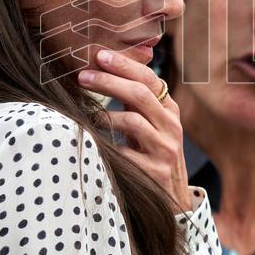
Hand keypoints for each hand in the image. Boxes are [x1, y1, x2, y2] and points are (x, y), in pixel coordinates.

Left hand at [77, 48, 192, 212]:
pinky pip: (125, 154)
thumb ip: (135, 101)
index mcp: (169, 109)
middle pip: (140, 95)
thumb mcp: (149, 124)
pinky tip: (93, 143)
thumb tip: (103, 67)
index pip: (149, 78)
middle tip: (83, 76)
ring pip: (133, 121)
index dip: (125, 65)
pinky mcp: (155, 172)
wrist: (170, 198)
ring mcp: (165, 149)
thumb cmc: (149, 154)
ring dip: (104, 115)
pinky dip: (107, 146)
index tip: (99, 56)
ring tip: (85, 112)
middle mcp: (171, 126)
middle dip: (109, 82)